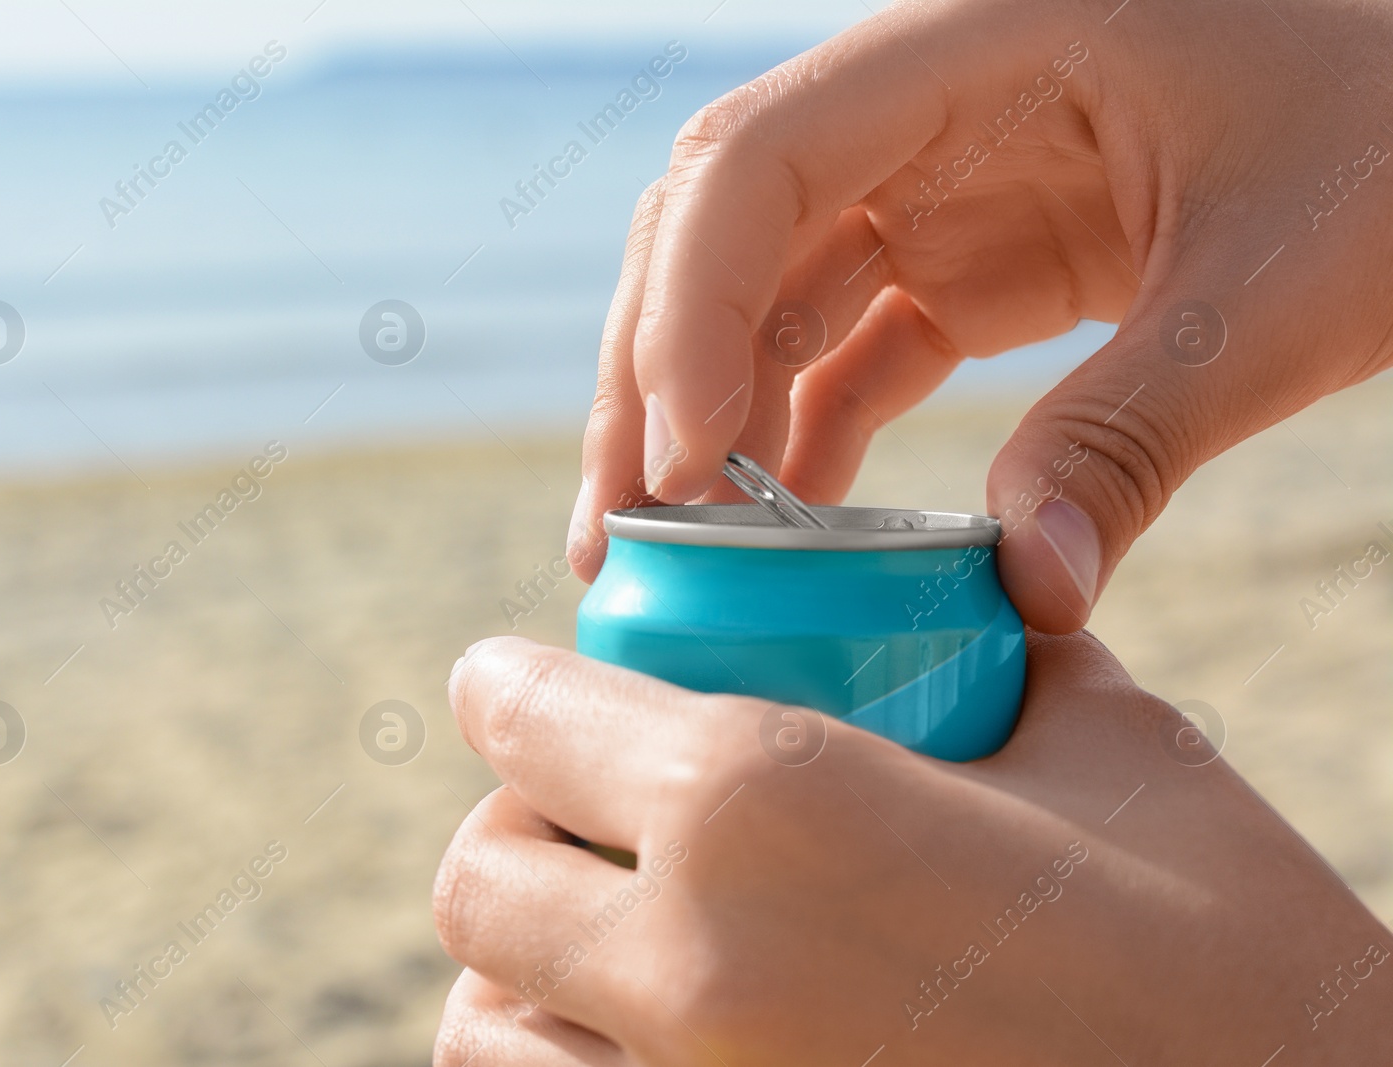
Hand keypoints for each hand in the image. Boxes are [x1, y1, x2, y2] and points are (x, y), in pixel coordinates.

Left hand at [433, 634, 1392, 1064]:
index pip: (525, 710)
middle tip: (591, 810)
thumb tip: (972, 595)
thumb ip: (996, 654)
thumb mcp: (1114, 754)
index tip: (519, 680)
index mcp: (766, 802)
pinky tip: (639, 1034)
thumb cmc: (1225, 955)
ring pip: (484, 1021)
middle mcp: (688, 962)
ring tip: (609, 933)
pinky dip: (560, 1059)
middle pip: (482, 870)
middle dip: (519, 819)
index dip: (510, 681)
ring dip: (526, 960)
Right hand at [567, 0, 1392, 632]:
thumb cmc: (1388, 141)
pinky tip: (779, 536)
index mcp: (975, 47)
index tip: (684, 460)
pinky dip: (800, 441)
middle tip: (619, 531)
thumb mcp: (1279, 286)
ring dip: (701, 424)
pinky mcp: (963, 264)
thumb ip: (1137, 433)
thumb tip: (1029, 593)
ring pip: (759, 299)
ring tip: (665, 558)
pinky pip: (846, 353)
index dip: (690, 302)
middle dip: (652, 377)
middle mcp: (920, 110)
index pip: (759, 156)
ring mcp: (932, 188)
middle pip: (717, 233)